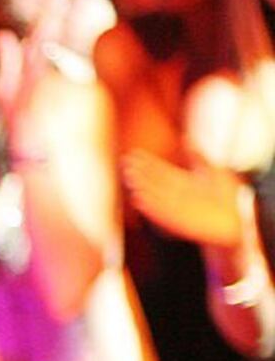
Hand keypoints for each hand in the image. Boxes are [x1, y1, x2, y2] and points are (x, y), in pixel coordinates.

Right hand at [121, 151, 243, 248]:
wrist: (235, 219)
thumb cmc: (226, 196)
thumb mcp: (212, 170)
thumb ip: (197, 156)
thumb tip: (186, 139)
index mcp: (181, 181)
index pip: (160, 170)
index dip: (147, 163)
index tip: (133, 155)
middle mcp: (176, 194)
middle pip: (155, 183)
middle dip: (140, 174)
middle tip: (126, 165)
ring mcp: (176, 208)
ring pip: (155, 197)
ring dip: (141, 189)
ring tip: (130, 180)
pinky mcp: (179, 221)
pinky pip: (161, 213)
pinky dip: (149, 206)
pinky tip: (138, 199)